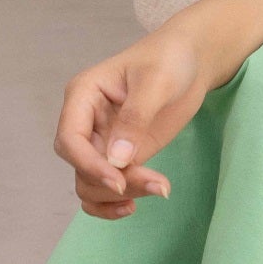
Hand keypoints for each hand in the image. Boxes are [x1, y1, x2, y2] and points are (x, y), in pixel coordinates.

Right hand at [53, 0, 262, 217]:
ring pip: (89, 182)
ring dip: (115, 197)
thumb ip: (136, 118)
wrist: (191, 60)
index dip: (90, 165)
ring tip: (158, 189)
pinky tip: (135, 204)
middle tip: (155, 184)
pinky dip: (112, 203)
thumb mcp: (156, 82)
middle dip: (110, 182)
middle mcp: (85, 121)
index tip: (120, 182)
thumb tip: (117, 160)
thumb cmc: (170, 58)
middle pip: (80, 166)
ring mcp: (101, 141)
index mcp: (83, 95)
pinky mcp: (120, 156)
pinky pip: (103, 188)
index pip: (70, 139)